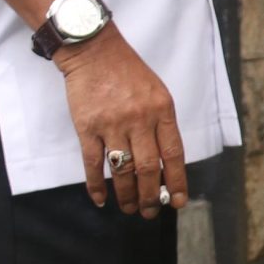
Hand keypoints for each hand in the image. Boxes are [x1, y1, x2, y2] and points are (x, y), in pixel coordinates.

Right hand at [55, 26, 187, 217]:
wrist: (94, 52)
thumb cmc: (128, 73)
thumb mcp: (157, 93)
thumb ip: (162, 124)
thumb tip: (165, 162)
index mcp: (162, 110)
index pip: (173, 154)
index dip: (176, 181)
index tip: (177, 201)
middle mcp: (140, 119)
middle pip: (148, 168)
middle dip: (150, 196)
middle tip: (150, 212)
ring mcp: (112, 124)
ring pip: (122, 170)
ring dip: (126, 195)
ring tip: (129, 209)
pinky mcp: (87, 127)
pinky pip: (93, 163)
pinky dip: (96, 185)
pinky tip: (101, 200)